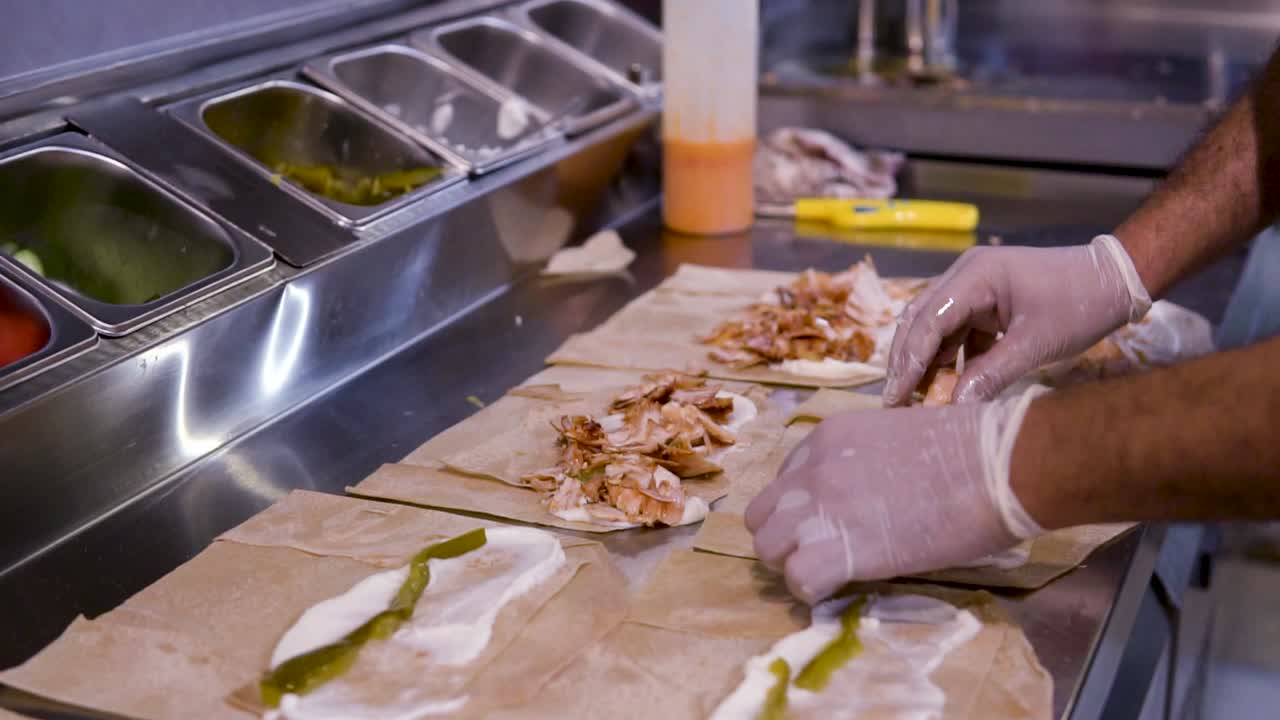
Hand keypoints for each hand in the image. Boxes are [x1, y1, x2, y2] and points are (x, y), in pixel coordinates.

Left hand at [744, 386, 1046, 603]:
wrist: (996, 463)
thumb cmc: (969, 449)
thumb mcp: (897, 437)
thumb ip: (865, 462)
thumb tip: (864, 493)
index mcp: (827, 437)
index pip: (784, 480)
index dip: (803, 508)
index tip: (831, 523)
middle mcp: (813, 468)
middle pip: (762, 515)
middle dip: (784, 538)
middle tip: (820, 552)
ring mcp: (821, 507)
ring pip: (767, 548)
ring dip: (793, 564)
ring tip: (830, 572)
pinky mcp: (840, 547)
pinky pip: (797, 578)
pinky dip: (813, 590)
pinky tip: (842, 586)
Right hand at [883, 235, 1150, 405]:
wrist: (1117, 280)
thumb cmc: (1080, 304)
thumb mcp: (1036, 344)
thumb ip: (991, 374)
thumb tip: (954, 407)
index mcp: (975, 276)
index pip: (928, 321)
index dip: (908, 362)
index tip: (896, 396)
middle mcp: (966, 276)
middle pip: (921, 321)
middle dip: (907, 362)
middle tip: (895, 401)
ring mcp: (974, 288)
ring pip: (935, 328)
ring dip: (926, 362)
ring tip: (916, 399)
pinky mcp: (986, 303)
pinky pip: (957, 332)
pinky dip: (950, 359)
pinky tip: (947, 387)